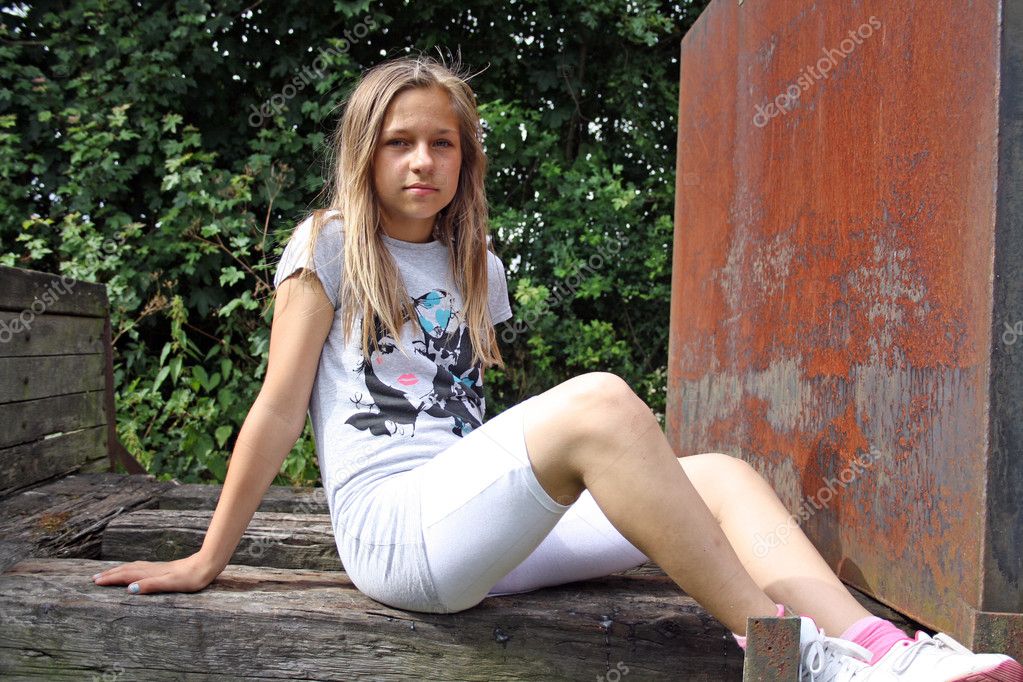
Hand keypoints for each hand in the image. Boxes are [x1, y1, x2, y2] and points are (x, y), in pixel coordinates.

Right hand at [91, 553, 222, 594]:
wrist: (207, 566)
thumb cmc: (191, 578)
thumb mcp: (171, 584)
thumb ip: (151, 585)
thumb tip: (129, 589)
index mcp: (151, 574)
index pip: (126, 576)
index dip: (110, 579)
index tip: (95, 582)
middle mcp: (152, 569)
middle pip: (127, 570)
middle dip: (110, 574)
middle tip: (94, 578)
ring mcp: (158, 568)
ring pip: (133, 568)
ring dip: (119, 570)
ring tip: (108, 573)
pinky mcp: (164, 569)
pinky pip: (141, 568)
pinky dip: (131, 569)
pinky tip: (134, 570)